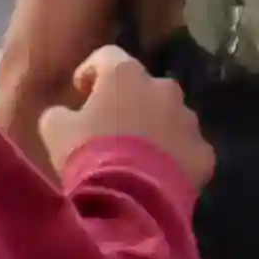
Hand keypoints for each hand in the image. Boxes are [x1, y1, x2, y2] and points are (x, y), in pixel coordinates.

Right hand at [49, 46, 213, 192]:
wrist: (131, 201)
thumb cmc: (88, 156)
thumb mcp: (53, 130)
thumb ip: (59, 113)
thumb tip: (63, 114)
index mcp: (125, 75)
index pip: (107, 57)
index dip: (92, 72)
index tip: (81, 91)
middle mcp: (163, 88)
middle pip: (144, 86)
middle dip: (129, 101)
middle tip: (110, 127)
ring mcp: (189, 121)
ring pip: (170, 117)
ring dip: (155, 128)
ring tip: (136, 156)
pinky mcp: (204, 153)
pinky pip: (186, 149)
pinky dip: (174, 158)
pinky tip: (157, 177)